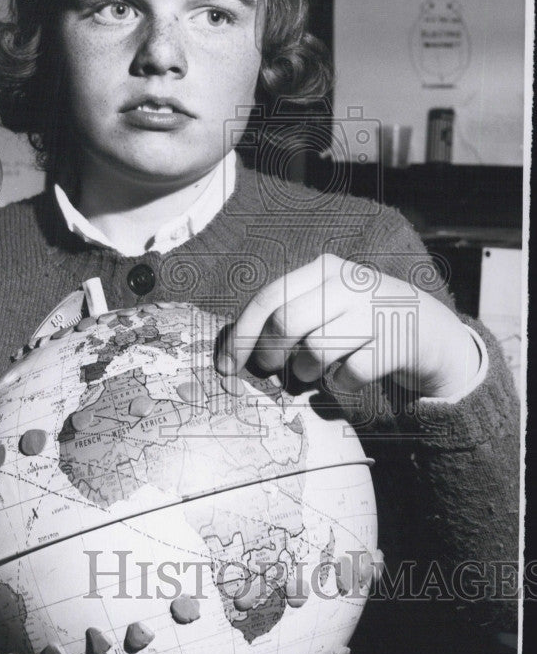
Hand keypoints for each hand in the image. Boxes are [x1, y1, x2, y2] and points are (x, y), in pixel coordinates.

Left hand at [215, 254, 479, 399]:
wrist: (429, 331)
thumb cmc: (359, 324)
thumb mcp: (325, 306)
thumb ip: (286, 319)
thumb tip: (234, 353)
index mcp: (322, 269)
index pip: (268, 298)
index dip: (240, 336)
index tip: (226, 368)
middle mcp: (347, 282)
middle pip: (286, 322)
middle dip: (270, 355)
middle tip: (273, 371)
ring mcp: (373, 309)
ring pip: (315, 350)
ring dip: (306, 372)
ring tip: (315, 371)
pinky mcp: (395, 340)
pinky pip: (349, 373)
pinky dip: (341, 383)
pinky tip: (347, 376)